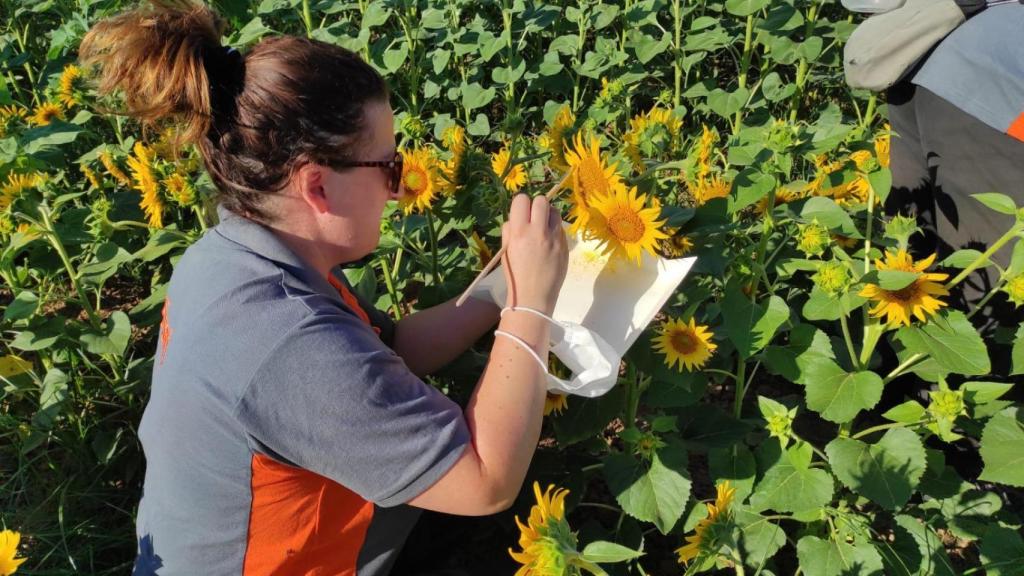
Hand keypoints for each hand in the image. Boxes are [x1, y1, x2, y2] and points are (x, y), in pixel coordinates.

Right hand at [501, 193, 568, 313]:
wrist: (534, 296)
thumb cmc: (516, 275)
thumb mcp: (505, 251)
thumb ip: (510, 231)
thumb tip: (515, 219)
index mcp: (520, 232)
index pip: (522, 200)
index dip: (521, 204)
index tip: (521, 213)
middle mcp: (538, 231)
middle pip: (541, 200)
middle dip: (536, 205)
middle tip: (534, 217)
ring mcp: (555, 238)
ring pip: (555, 211)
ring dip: (548, 215)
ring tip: (543, 228)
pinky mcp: (565, 245)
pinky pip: (560, 228)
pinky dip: (554, 230)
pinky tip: (549, 243)